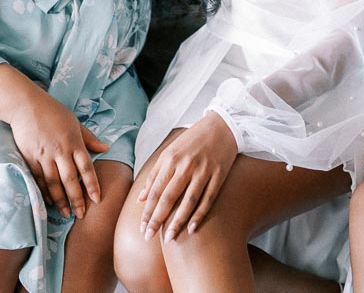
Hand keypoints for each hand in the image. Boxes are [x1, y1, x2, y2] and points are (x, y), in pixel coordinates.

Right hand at [9, 91, 107, 218]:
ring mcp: (44, 155)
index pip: (86, 167)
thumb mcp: (75, 123)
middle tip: (81, 215)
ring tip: (66, 213)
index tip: (97, 199)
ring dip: (60, 200)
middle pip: (70, 179)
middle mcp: (60, 150)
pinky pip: (39, 178)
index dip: (92, 184)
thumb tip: (106, 148)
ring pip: (53, 182)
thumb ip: (89, 138)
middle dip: (76, 199)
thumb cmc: (54, 113)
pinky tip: (49, 201)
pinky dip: (44, 191)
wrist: (27, 105)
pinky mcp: (30, 157)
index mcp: (74, 142)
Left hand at [138, 110, 237, 241]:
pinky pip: (208, 199)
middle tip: (149, 237)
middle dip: (157, 219)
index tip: (142, 228)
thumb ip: (154, 175)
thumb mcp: (170, 152)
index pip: (156, 190)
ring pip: (188, 201)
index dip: (148, 211)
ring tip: (169, 239)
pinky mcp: (219, 175)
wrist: (222, 126)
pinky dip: (200, 215)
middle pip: (169, 197)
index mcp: (171, 159)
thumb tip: (141, 198)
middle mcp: (186, 165)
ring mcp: (204, 170)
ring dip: (178, 222)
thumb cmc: (192, 141)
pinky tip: (192, 229)